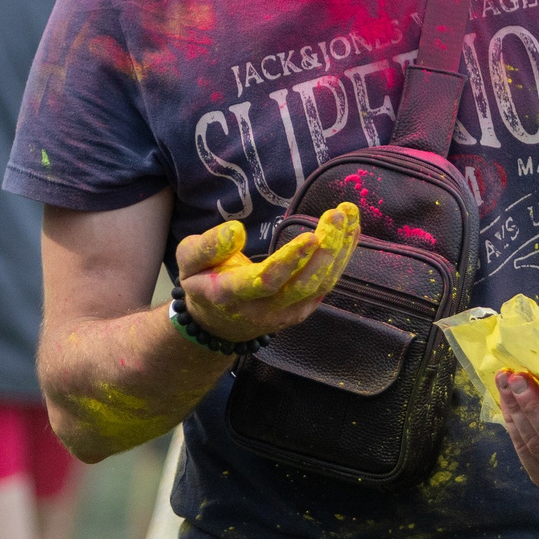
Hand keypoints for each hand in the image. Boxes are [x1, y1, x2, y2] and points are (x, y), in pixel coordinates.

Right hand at [175, 205, 359, 344]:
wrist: (216, 324)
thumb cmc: (202, 282)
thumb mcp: (188, 260)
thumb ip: (207, 246)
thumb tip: (236, 230)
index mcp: (231, 295)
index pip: (266, 281)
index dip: (290, 260)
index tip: (311, 235)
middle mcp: (263, 310)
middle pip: (302, 284)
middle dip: (325, 249)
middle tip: (337, 215)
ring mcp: (286, 314)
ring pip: (320, 285)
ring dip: (339, 250)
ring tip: (349, 215)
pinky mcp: (301, 311)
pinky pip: (326, 286)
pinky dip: (342, 258)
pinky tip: (351, 231)